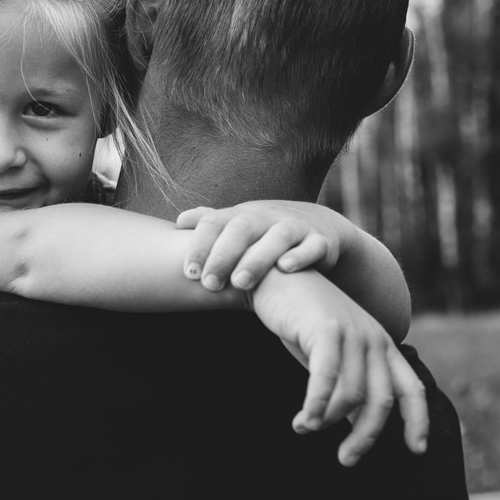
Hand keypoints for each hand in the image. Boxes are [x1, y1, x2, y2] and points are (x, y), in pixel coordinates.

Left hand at [176, 202, 340, 293]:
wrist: (319, 227)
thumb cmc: (266, 232)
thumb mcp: (239, 225)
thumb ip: (211, 224)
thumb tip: (179, 222)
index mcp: (242, 215)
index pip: (215, 223)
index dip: (200, 246)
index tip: (189, 273)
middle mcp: (267, 217)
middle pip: (242, 229)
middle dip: (223, 256)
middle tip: (209, 284)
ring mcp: (295, 226)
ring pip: (277, 237)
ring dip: (257, 258)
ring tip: (240, 282)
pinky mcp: (320, 241)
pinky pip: (313, 246)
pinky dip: (301, 256)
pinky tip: (285, 268)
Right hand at [249, 270, 428, 465]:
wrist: (277, 278)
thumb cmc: (302, 322)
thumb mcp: (333, 356)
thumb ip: (348, 383)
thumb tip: (354, 424)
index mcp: (382, 346)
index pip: (411, 388)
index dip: (418, 421)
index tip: (416, 451)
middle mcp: (374, 340)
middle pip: (381, 401)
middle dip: (365, 437)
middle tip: (346, 460)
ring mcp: (351, 333)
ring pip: (351, 394)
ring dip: (327, 420)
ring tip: (304, 427)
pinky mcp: (325, 330)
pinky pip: (326, 379)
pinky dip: (316, 405)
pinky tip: (303, 420)